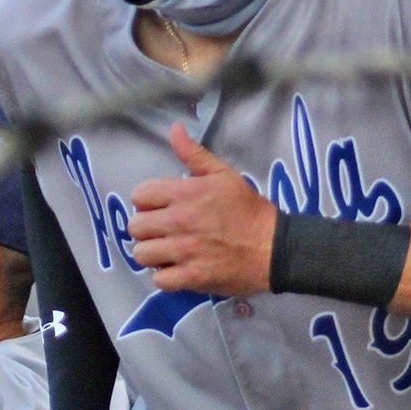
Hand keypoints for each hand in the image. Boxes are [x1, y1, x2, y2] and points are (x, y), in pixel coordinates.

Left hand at [125, 124, 275, 295]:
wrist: (274, 248)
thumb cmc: (250, 210)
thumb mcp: (224, 175)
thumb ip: (195, 154)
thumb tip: (175, 129)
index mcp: (185, 193)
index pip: (139, 196)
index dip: (148, 203)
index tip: (162, 208)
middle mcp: (179, 221)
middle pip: (135, 227)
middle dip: (147, 229)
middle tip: (165, 232)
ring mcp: (184, 251)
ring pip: (142, 254)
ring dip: (154, 255)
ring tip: (169, 252)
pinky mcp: (191, 276)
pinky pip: (159, 280)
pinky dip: (167, 278)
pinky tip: (179, 270)